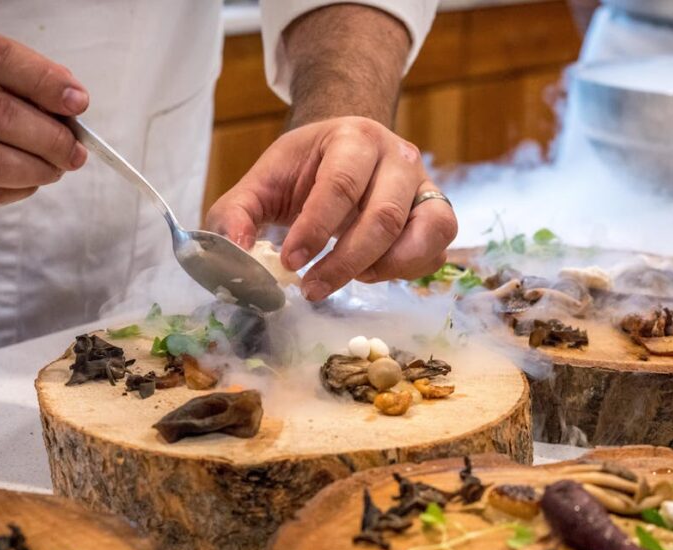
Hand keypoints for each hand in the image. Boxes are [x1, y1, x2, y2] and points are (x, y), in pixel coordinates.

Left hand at [206, 116, 456, 301]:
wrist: (346, 151)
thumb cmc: (304, 169)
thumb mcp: (263, 182)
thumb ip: (236, 214)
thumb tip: (234, 253)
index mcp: (353, 137)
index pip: (340, 185)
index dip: (315, 229)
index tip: (290, 263)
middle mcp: (398, 156)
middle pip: (384, 216)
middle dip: (345, 262)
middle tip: (312, 289)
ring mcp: (425, 185)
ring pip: (425, 233)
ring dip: (384, 268)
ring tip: (350, 278)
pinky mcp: (437, 213)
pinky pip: (436, 250)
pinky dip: (407, 271)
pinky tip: (372, 272)